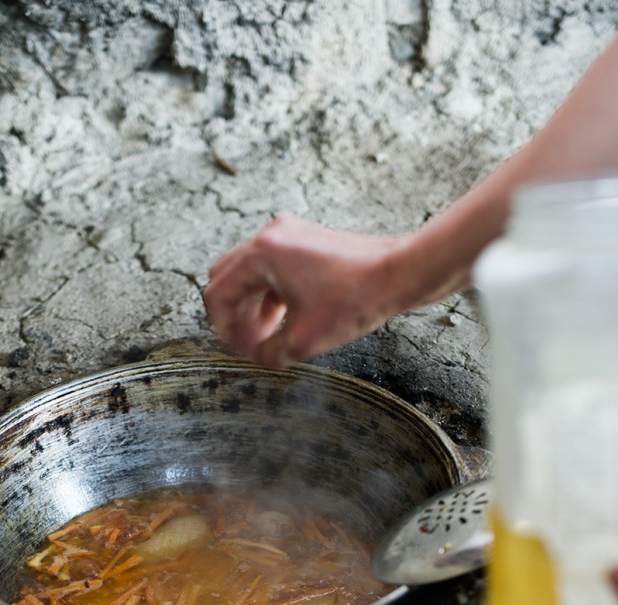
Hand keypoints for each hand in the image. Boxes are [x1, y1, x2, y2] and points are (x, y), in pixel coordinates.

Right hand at [205, 214, 412, 367]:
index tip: (238, 349)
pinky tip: (283, 320)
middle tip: (248, 343)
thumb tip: (258, 357)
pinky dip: (270, 294)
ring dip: (252, 306)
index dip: (223, 328)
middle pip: (228, 278)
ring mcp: (288, 234)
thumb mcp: (304, 340)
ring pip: (250, 274)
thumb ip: (268, 353)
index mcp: (262, 254)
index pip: (218, 294)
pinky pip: (272, 269)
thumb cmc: (356, 300)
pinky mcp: (304, 239)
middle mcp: (271, 236)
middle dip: (235, 315)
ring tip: (266, 337)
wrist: (399, 274)